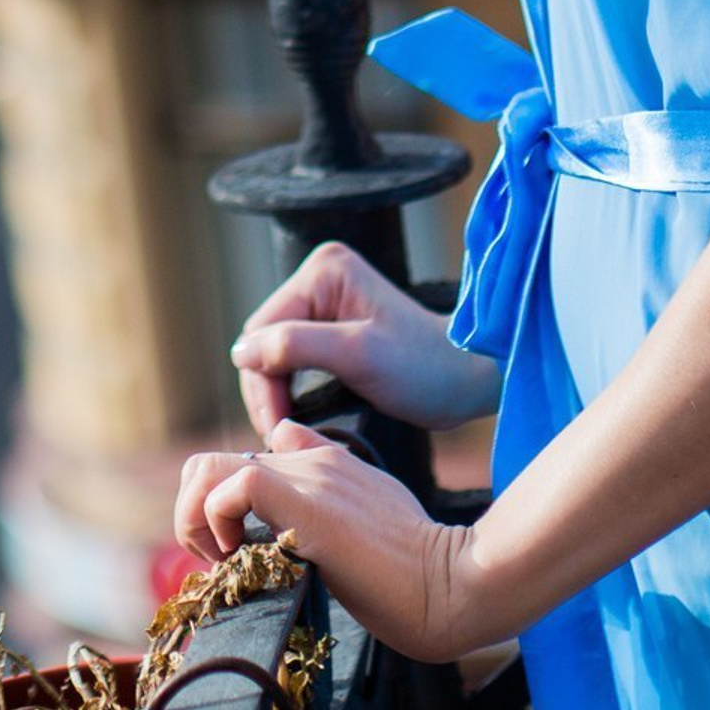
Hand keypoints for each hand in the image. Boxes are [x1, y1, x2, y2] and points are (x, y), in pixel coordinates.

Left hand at [170, 422, 501, 662]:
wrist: (452, 583)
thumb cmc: (417, 567)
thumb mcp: (372, 514)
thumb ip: (333, 490)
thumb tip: (294, 461)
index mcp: (324, 463)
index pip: (251, 457)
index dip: (225, 503)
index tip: (237, 551)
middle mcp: (309, 460)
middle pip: (212, 460)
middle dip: (195, 511)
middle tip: (220, 560)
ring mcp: (306, 477)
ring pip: (208, 468)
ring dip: (197, 518)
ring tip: (224, 561)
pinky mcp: (304, 503)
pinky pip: (234, 489)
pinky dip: (217, 523)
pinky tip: (240, 559)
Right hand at [230, 241, 497, 437]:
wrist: (468, 377)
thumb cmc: (425, 367)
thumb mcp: (360, 356)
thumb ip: (297, 346)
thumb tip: (241, 351)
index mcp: (323, 271)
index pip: (264, 328)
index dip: (261, 380)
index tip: (272, 430)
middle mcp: (319, 277)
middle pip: (265, 339)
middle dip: (267, 389)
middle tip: (276, 438)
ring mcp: (326, 300)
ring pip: (276, 352)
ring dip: (276, 393)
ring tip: (284, 434)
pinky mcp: (333, 326)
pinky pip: (295, 358)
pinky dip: (291, 390)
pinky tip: (294, 419)